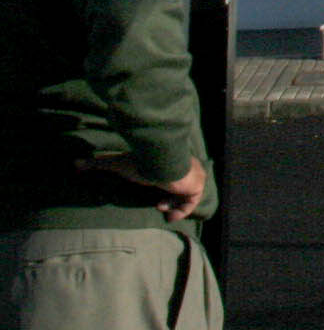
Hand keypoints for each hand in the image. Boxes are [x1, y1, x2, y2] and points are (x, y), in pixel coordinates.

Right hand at [81, 154, 204, 220]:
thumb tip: (74, 163)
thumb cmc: (140, 162)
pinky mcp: (197, 186)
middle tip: (156, 204)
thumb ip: (97, 164)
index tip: (154, 200)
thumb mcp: (115, 164)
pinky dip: (181, 210)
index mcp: (168, 166)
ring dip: (173, 205)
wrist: (161, 162)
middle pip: (182, 188)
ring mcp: (192, 178)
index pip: (171, 178)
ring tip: (160, 206)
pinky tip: (169, 214)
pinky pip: (193, 202)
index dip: (163, 191)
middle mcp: (184, 171)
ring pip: (187, 195)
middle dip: (168, 199)